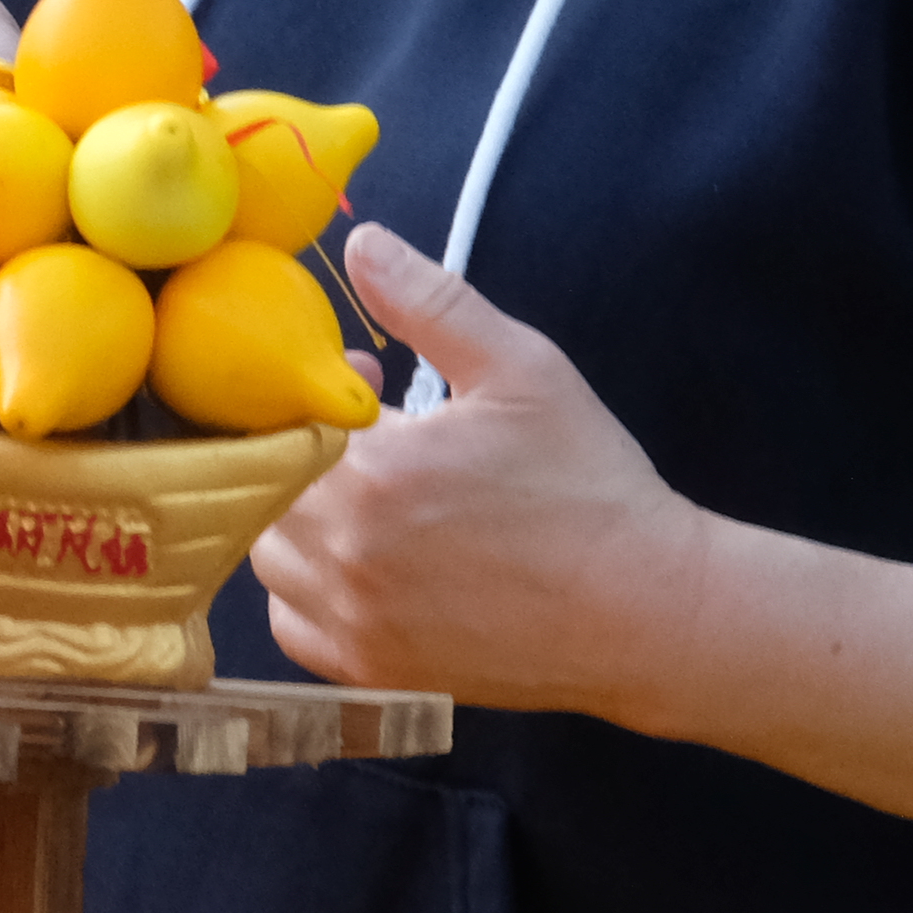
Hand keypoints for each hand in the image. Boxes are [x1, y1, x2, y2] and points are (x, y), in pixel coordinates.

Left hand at [248, 228, 710, 711]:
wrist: (649, 610)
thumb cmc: (590, 487)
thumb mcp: (522, 370)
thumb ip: (432, 302)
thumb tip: (360, 243)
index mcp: (373, 475)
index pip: (282, 417)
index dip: (314, 389)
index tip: (368, 381)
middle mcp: (346, 555)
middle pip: (262, 485)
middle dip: (302, 450)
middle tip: (371, 439)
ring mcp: (354, 620)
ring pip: (266, 554)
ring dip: (295, 516)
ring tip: (369, 497)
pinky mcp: (371, 669)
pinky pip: (291, 622)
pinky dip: (306, 589)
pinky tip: (362, 560)